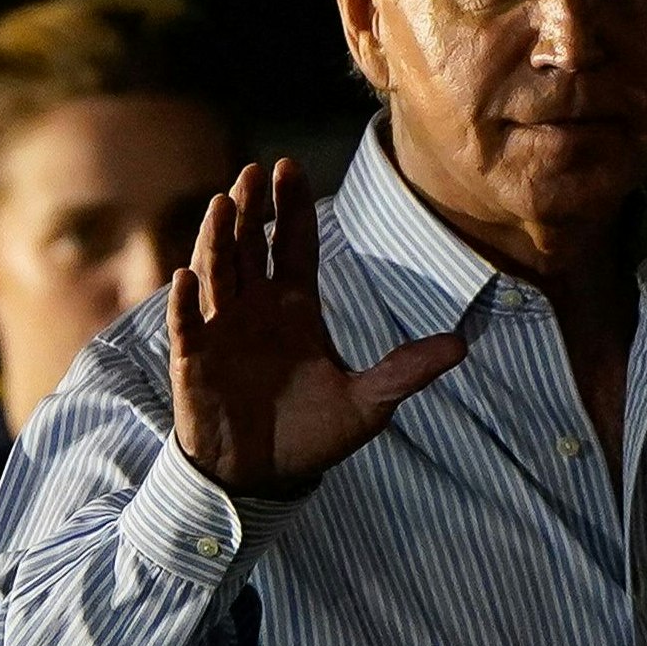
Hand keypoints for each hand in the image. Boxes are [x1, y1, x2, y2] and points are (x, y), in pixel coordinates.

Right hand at [169, 159, 466, 500]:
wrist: (262, 477)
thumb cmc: (311, 434)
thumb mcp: (368, 403)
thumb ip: (406, 371)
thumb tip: (462, 344)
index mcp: (295, 305)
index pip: (293, 243)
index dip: (291, 207)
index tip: (288, 168)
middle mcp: (255, 306)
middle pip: (251, 244)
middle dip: (252, 208)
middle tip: (255, 171)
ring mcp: (221, 329)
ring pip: (216, 271)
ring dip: (217, 238)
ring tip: (224, 204)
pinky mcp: (194, 360)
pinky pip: (187, 325)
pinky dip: (184, 303)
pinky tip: (186, 278)